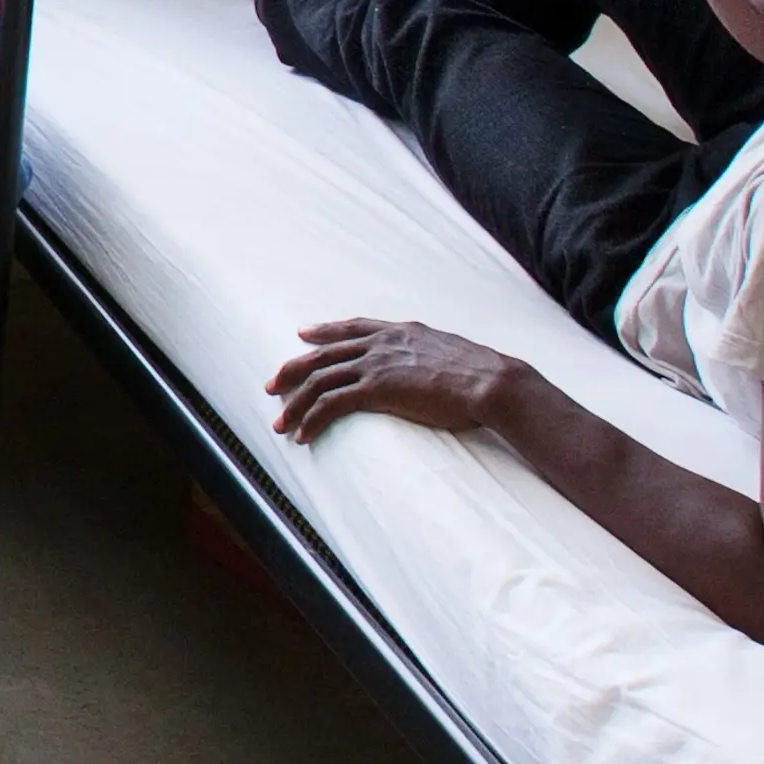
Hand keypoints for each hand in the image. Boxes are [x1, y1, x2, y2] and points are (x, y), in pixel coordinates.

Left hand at [268, 317, 527, 443]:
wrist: (492, 382)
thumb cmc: (482, 376)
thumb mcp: (451, 353)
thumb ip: (431, 355)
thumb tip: (433, 367)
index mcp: (401, 331)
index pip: (353, 327)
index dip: (324, 330)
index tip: (303, 333)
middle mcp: (383, 343)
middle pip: (323, 353)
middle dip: (293, 369)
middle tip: (271, 384)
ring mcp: (377, 364)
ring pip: (320, 381)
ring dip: (295, 404)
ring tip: (280, 424)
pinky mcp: (376, 389)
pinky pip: (331, 404)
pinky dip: (312, 419)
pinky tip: (303, 435)